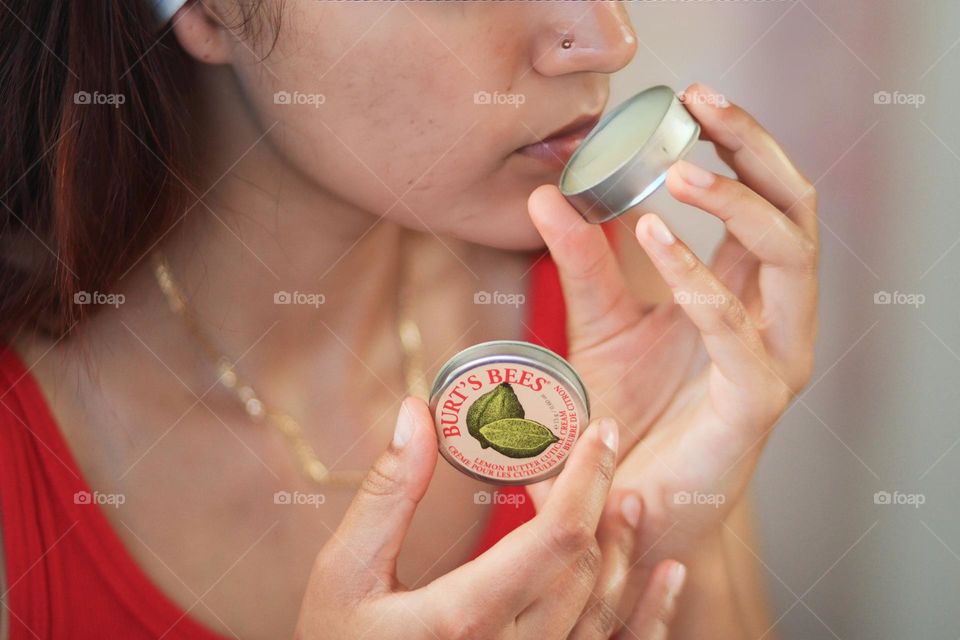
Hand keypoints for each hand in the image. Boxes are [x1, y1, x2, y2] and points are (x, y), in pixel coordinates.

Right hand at [294, 397, 686, 639]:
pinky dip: (647, 618)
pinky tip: (668, 579)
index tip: (600, 431)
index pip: (555, 539)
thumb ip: (387, 494)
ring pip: (603, 614)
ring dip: (624, 550)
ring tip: (629, 497)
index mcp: (465, 619)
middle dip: (602, 501)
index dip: (587, 478)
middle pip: (585, 569)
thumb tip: (414, 415)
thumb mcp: (345, 572)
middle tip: (604, 449)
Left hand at [525, 82, 817, 632]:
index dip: (742, 141)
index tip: (694, 96)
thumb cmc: (625, 419)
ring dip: (737, 203)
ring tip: (680, 169)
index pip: (766, 197)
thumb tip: (547, 193)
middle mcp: (772, 317)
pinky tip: (653, 237)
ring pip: (789, 257)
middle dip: (756, 147)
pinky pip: (738, 328)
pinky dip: (697, 278)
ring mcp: (773, 358)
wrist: (624, 508)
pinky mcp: (755, 402)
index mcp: (741, 291)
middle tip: (706, 102)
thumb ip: (580, 262)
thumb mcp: (597, 325)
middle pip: (795, 209)